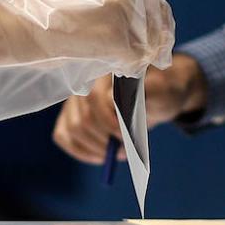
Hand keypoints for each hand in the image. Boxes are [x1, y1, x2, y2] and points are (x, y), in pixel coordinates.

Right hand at [52, 53, 207, 163]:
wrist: (157, 90)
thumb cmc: (160, 90)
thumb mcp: (162, 91)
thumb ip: (146, 95)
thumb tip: (121, 112)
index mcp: (107, 68)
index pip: (98, 99)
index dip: (113, 124)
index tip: (130, 137)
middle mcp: (85, 81)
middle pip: (84, 118)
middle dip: (105, 140)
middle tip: (125, 151)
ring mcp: (73, 98)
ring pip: (73, 129)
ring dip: (96, 149)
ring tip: (117, 153)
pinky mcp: (68, 114)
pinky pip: (63, 135)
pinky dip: (81, 151)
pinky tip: (100, 156)